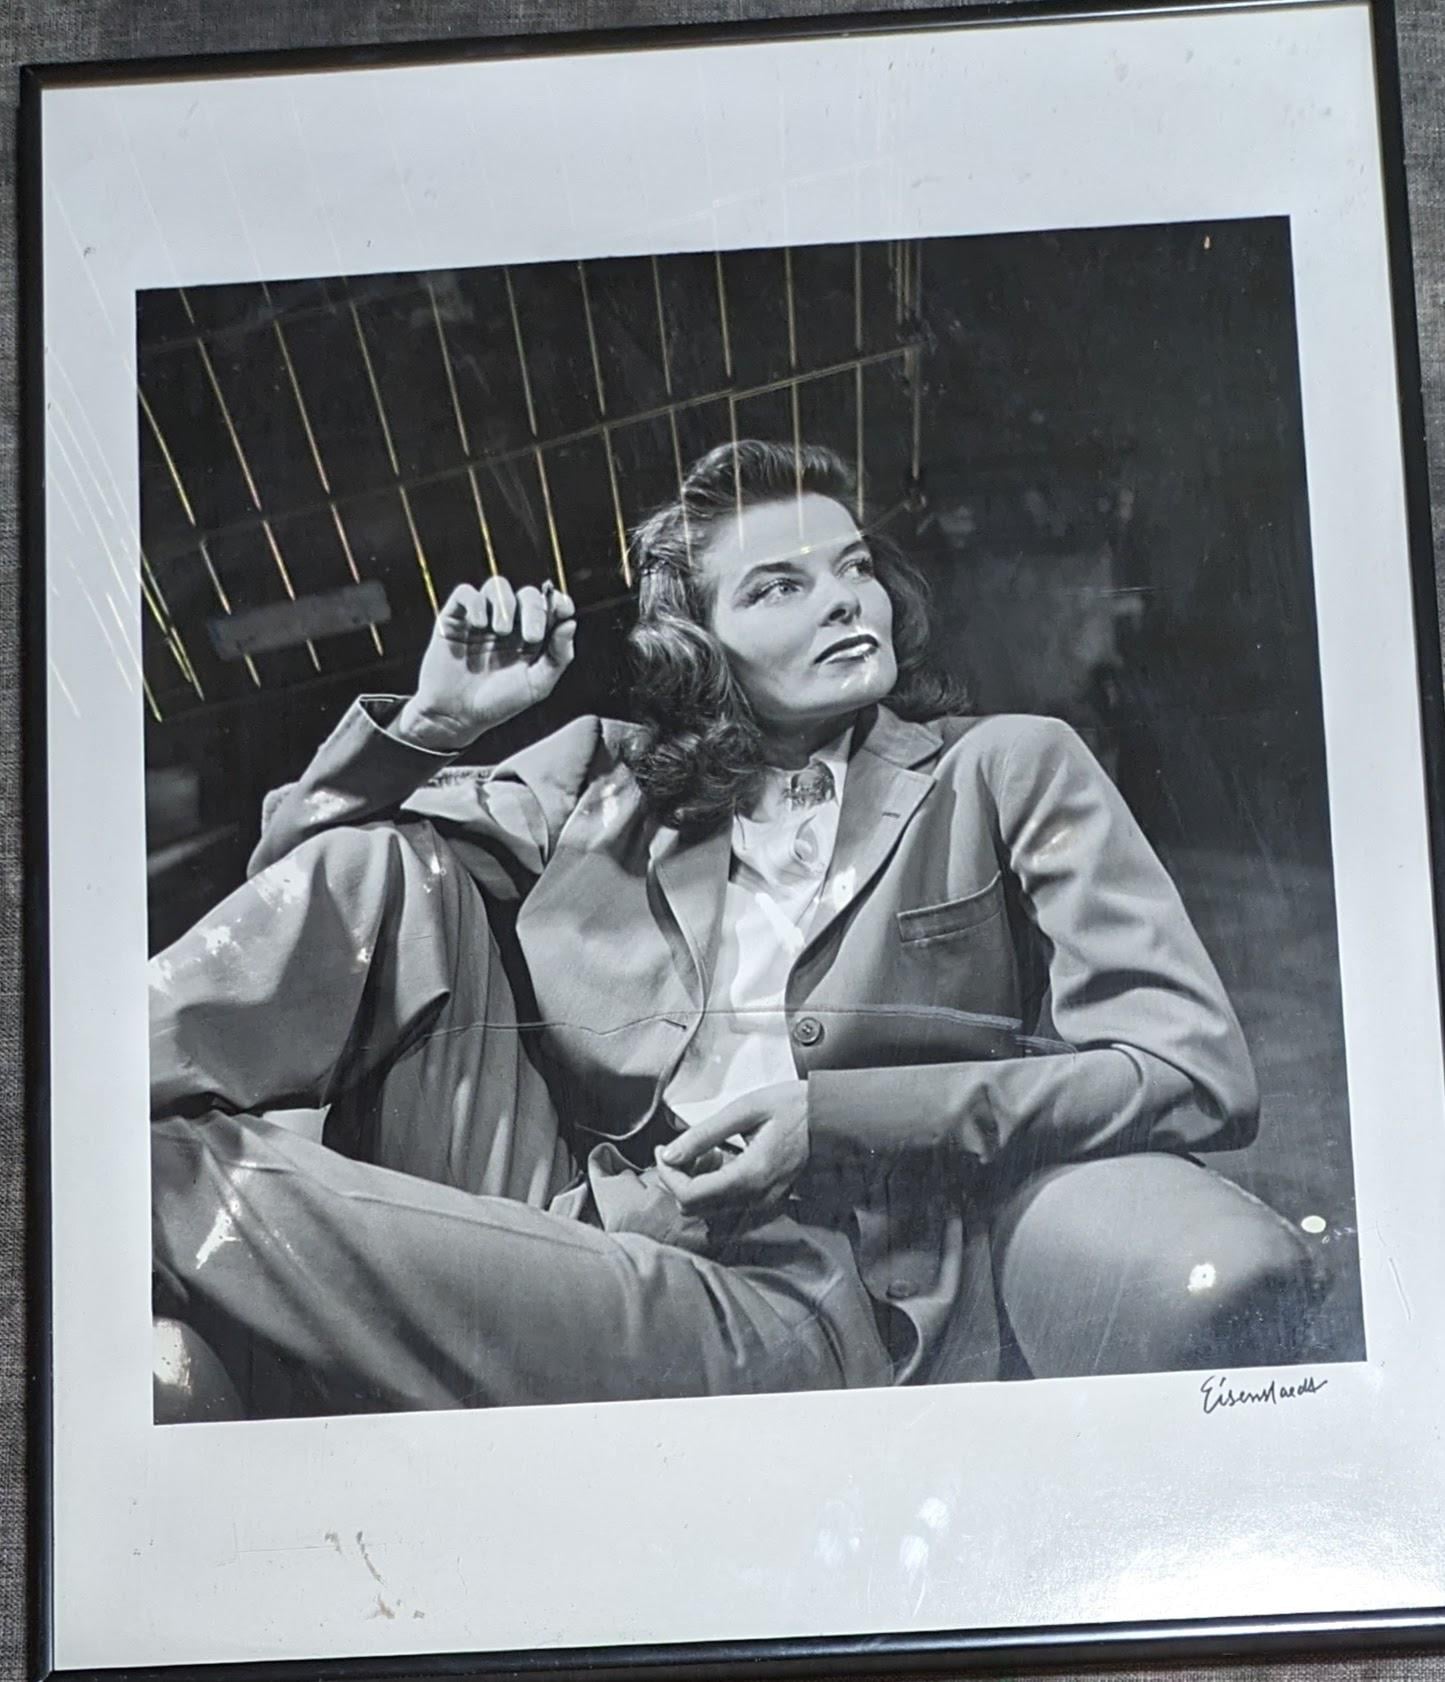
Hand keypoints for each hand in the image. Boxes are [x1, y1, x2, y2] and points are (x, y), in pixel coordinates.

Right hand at [395, 577, 577, 751]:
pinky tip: (480, 625)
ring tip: (501, 631)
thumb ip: (558, 656)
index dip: (559, 601)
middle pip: (527, 594)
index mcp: (532, 636)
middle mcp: (510, 623)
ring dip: (505, 603)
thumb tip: (570, 622)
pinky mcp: (455, 618)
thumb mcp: (537, 686)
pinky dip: (476, 603)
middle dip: (534, 610)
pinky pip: (466, 593)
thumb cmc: (499, 703)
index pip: (550, 606)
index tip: (563, 609)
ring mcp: (481, 618)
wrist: (456, 716)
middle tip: (531, 637)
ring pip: (497, 586)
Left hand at [653, 1080, 810, 1214]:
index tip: (662, 1149)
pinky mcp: (767, 1200)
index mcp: (750, 1176)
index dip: (668, 1174)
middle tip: (684, 1147)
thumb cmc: (793, 1107)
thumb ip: (703, 1134)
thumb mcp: (744, 1110)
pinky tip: (723, 1157)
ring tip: (708, 1149)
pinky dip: (714, 1185)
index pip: (690, 1195)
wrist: (832, 1118)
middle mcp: (756, 1198)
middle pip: (695, 1208)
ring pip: (709, 1209)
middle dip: (680, 1178)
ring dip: (696, 1182)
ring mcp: (763, 1203)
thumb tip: (669, 1154)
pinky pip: (727, 1204)